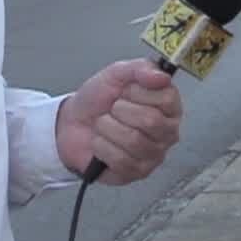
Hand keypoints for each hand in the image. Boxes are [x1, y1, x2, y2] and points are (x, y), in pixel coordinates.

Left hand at [56, 60, 182, 184]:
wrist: (72, 123)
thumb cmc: (99, 100)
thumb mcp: (117, 74)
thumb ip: (140, 68)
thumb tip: (162, 76)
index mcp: (168, 105)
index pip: (167, 98)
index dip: (139, 92)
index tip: (125, 90)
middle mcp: (167, 131)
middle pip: (151, 121)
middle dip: (120, 111)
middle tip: (112, 109)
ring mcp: (155, 154)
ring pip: (134, 141)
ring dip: (108, 128)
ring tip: (103, 125)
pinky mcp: (138, 172)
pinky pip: (121, 160)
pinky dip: (102, 147)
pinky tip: (100, 142)